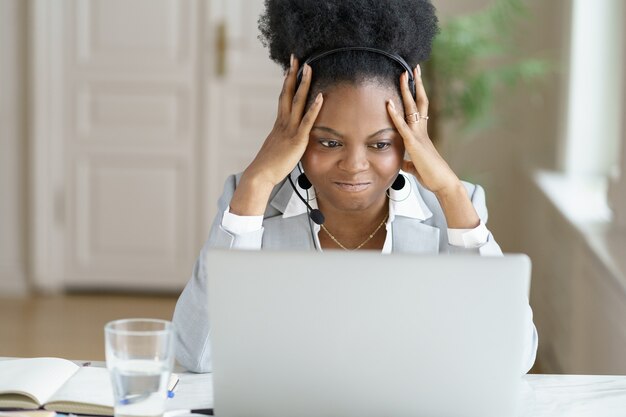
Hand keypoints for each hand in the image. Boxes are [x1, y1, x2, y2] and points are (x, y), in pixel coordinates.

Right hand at [244, 56, 322, 187]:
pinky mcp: (297, 140)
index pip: (283, 98)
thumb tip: (288, 139)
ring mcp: (289, 130)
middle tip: (296, 58)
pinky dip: (314, 108)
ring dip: (304, 84)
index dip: (287, 82)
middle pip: (287, 93)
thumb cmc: (269, 166)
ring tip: (309, 67)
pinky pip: (306, 121)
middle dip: (292, 74)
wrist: (260, 175)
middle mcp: (283, 123)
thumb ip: (284, 140)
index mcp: (279, 124)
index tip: (290, 68)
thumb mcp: (278, 148)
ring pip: (297, 102)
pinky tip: (321, 96)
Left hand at [386, 66, 458, 194]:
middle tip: (412, 68)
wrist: (443, 183)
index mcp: (421, 134)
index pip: (419, 109)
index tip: (414, 81)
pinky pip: (402, 126)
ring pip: (412, 108)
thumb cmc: (431, 175)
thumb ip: (409, 162)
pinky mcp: (414, 144)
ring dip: (406, 91)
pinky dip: (395, 115)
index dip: (416, 94)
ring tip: (403, 74)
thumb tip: (404, 163)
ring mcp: (419, 136)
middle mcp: (422, 131)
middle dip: (415, 84)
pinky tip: (389, 103)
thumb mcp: (416, 166)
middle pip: (419, 102)